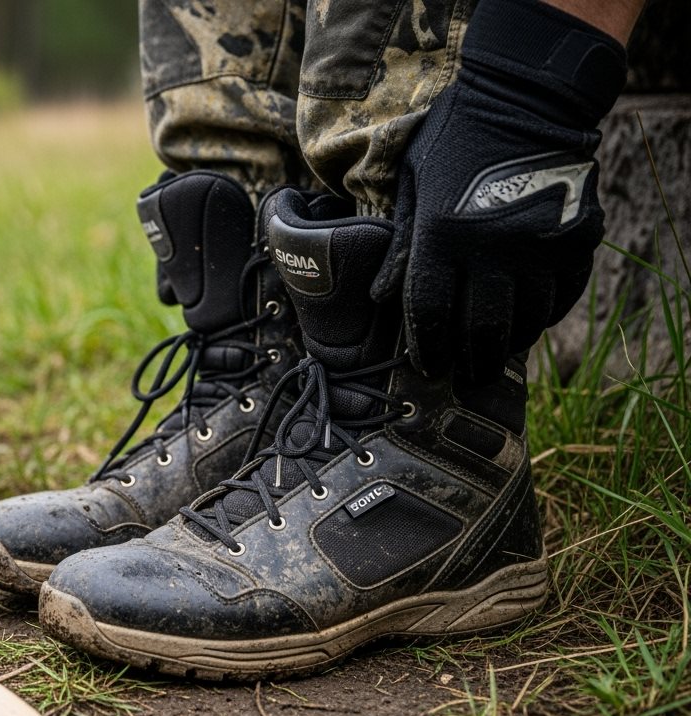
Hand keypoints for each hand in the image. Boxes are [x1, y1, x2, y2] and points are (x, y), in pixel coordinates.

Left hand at [372, 0, 626, 383]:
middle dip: (469, 362)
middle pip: (481, 331)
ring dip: (507, 344)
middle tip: (463, 377)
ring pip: (526, 321)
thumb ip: (401, 245)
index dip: (427, 349)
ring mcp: (540, 247)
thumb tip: (378, 299)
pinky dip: (543, 317)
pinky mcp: (577, 241)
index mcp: (443, 236)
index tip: (427, 366)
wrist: (527, 96)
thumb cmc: (455, 139)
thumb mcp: (414, 185)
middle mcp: (494, 249)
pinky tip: (528, 321)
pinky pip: (561, 298)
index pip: (431, 314)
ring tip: (494, 353)